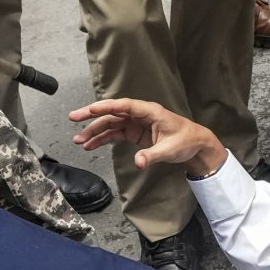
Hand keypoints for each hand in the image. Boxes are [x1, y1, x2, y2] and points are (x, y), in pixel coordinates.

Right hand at [69, 97, 225, 176]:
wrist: (195, 145)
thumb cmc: (186, 141)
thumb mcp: (170, 150)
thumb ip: (152, 156)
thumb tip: (138, 163)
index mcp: (149, 111)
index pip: (124, 106)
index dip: (106, 106)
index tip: (90, 109)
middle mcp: (140, 114)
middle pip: (112, 113)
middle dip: (92, 116)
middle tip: (73, 118)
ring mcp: (136, 123)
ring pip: (110, 124)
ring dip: (94, 132)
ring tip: (79, 141)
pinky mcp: (135, 133)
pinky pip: (115, 134)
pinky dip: (103, 139)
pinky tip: (90, 146)